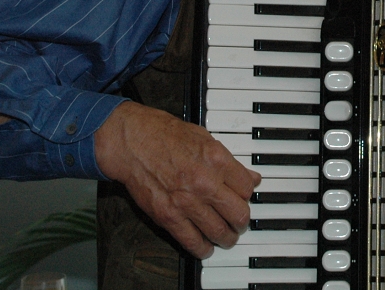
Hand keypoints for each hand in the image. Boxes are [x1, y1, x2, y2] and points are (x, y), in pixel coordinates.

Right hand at [94, 101, 260, 258]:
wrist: (134, 143)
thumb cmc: (166, 136)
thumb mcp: (206, 139)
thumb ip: (229, 162)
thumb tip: (250, 178)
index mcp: (217, 160)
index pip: (247, 188)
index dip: (247, 195)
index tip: (244, 197)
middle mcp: (205, 182)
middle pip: (239, 214)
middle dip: (242, 221)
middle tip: (239, 222)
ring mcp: (187, 202)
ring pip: (219, 231)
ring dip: (227, 237)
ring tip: (227, 237)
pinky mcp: (169, 217)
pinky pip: (192, 241)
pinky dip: (203, 248)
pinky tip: (206, 246)